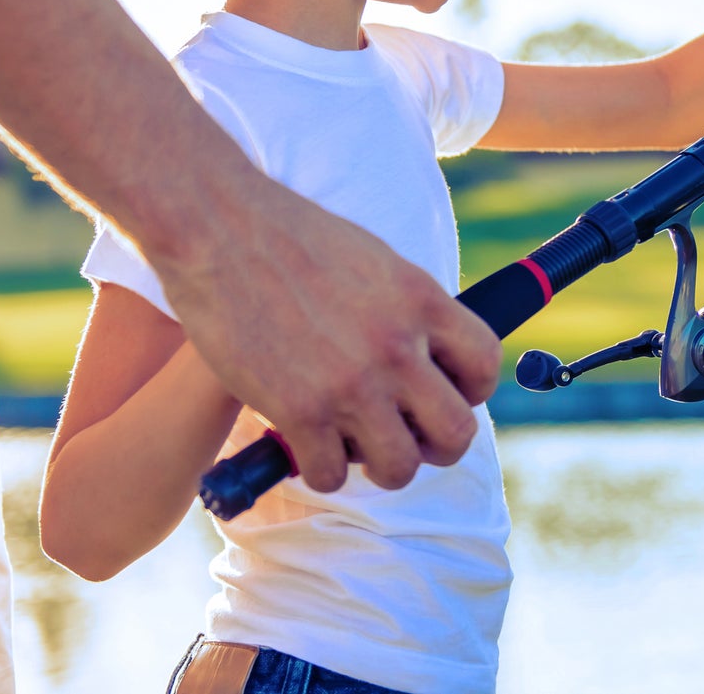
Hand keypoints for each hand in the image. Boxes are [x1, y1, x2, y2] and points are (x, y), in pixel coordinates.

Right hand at [158, 164, 499, 493]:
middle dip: (433, 446)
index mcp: (421, 299)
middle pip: (455, 433)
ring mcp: (350, 382)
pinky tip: (304, 442)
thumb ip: (407, 308)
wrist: (218, 228)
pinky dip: (319, 468)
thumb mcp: (374, 260)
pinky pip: (330, 475)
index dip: (470, 391)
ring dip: (377, 465)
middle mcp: (396, 346)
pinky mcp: (299, 410)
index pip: (486, 365)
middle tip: (402, 435)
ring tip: (351, 442)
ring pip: (399, 468)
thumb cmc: (289, 238)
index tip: (441, 392)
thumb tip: (427, 352)